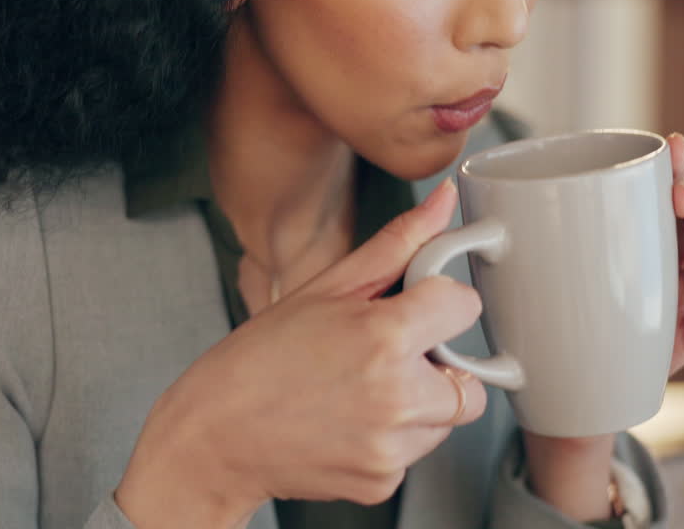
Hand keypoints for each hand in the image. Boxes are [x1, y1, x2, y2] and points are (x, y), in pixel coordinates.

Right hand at [116, 179, 487, 528]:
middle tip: (383, 357)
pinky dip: (392, 438)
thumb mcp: (325, 289)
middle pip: (469, 378)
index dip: (441, 302)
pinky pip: (414, 452)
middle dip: (437, 365)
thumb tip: (443, 202)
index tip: (416, 308)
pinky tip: (349, 421)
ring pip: (444, 419)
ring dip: (418, 403)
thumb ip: (397, 245)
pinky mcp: (382, 481)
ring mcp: (391, 446)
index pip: (465, 306)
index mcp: (385, 337)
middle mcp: (396, 396)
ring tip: (359, 389)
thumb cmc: (259, 359)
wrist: (215, 435)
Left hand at [520, 133, 683, 520]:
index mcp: (628, 230)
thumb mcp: (509, 271)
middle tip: (682, 201)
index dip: (674, 163)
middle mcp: (661, 258)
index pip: (661, 187)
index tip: (669, 146)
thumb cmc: (532, 321)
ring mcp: (677, 298)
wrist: (551, 393)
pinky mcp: (683, 343)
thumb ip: (489, 235)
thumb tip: (451, 188)